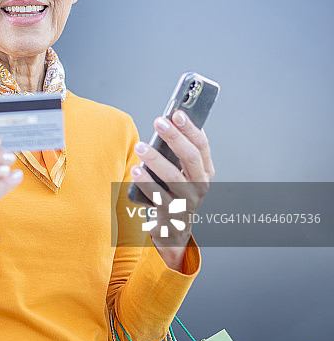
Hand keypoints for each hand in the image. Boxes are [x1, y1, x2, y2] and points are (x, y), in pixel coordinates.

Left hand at [130, 110, 214, 268]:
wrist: (173, 228)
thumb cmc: (172, 190)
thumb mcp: (181, 171)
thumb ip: (177, 151)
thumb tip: (166, 122)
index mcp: (205, 170)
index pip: (201, 146)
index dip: (190, 128)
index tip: (177, 113)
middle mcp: (200, 185)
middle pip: (191, 158)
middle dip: (175, 137)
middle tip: (158, 122)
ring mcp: (187, 201)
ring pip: (174, 177)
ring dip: (156, 159)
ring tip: (140, 146)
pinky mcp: (171, 213)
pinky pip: (157, 195)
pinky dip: (146, 182)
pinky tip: (135, 170)